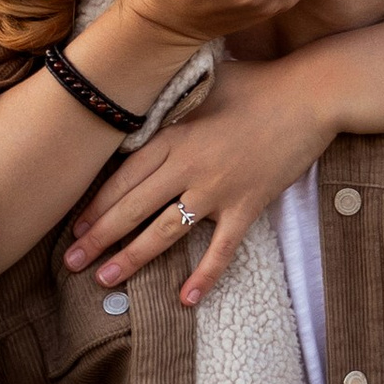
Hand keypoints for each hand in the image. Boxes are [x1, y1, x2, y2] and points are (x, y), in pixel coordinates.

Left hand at [66, 53, 347, 304]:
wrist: (312, 95)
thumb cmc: (259, 82)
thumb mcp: (205, 82)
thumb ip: (173, 100)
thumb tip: (145, 104)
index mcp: (174, 135)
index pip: (123, 177)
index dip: (96, 204)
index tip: (74, 225)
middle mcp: (189, 166)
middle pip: (133, 208)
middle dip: (98, 238)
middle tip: (71, 262)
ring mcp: (218, 190)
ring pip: (164, 232)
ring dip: (131, 259)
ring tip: (105, 279)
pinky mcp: (248, 206)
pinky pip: (221, 250)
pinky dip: (204, 277)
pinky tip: (186, 301)